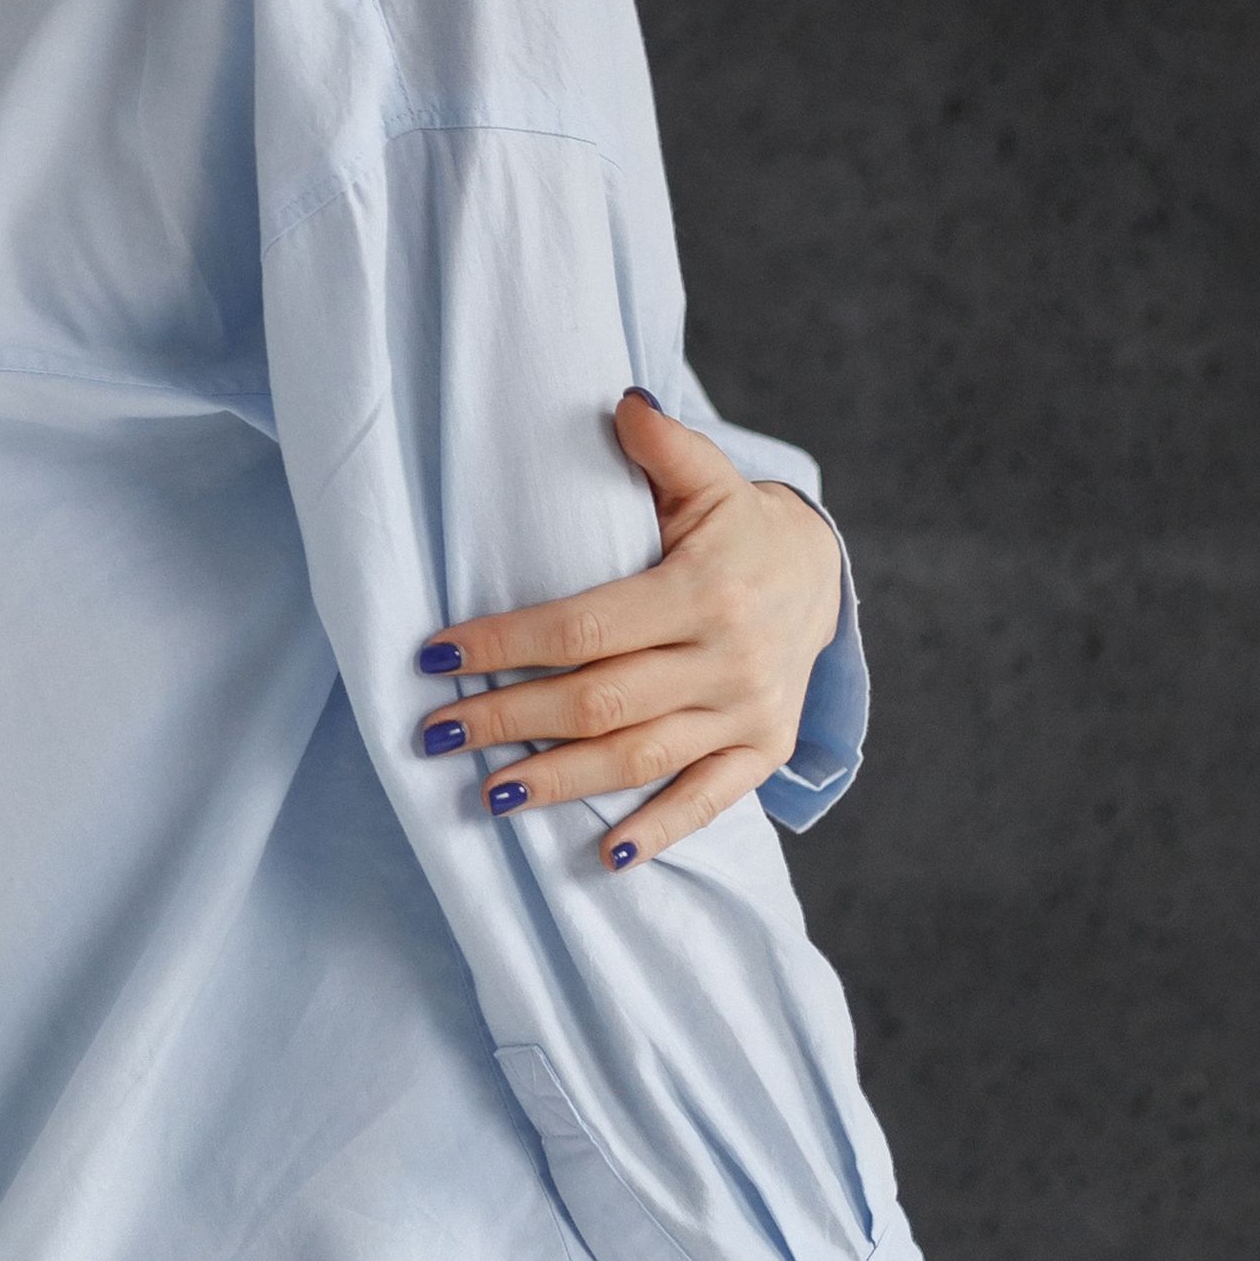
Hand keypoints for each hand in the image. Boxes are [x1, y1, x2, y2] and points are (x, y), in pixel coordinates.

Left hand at [411, 388, 843, 866]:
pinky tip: (604, 856)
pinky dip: (658, 830)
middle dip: (509, 718)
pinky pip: (707, 800)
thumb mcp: (709, 478)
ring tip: (487, 793)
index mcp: (702, 590)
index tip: (436, 654)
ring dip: (558, 780)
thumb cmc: (736, 525)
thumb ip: (664, 446)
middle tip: (437, 731)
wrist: (823, 574)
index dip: (506, 642)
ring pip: (638, 756)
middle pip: (598, 699)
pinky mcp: (761, 750)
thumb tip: (621, 404)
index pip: (584, 626)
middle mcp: (726, 658)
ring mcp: (746, 712)